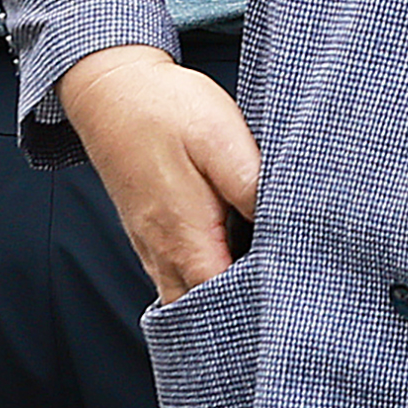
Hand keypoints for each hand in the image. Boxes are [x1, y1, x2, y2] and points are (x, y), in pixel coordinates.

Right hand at [58, 44, 261, 304]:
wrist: (113, 90)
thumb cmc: (168, 110)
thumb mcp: (222, 139)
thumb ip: (253, 188)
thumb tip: (286, 227)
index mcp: (186, 238)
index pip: (222, 303)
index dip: (258, 309)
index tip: (295, 304)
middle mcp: (164, 254)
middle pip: (202, 313)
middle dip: (240, 317)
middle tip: (285, 308)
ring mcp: (153, 248)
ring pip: (187, 299)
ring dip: (221, 302)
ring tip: (265, 294)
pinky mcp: (151, 235)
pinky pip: (177, 279)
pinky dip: (203, 284)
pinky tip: (235, 268)